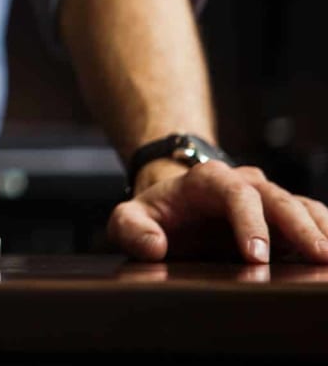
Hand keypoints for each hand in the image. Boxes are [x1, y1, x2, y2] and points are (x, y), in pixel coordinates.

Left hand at [107, 159, 327, 262]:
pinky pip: (315, 219)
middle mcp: (245, 184)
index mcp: (208, 180)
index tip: (256, 256)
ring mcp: (269, 199)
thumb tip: (154, 246)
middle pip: (278, 199)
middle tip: (317, 256)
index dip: (249, 223)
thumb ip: (132, 229)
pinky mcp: (286, 218)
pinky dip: (327, 234)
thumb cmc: (156, 213)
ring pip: (304, 207)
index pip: (235, 195)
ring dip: (322, 230)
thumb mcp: (129, 218)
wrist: (175, 205)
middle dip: (299, 228)